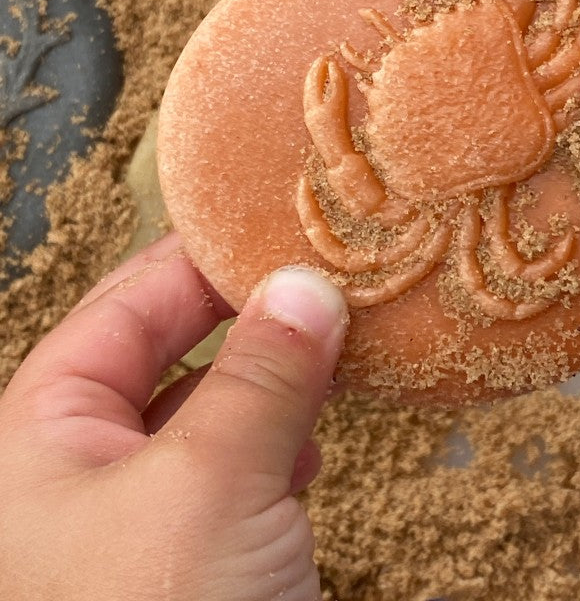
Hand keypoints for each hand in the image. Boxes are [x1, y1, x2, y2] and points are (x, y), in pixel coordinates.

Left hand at [0, 232, 347, 600]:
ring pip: (206, 414)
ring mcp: (131, 522)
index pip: (124, 308)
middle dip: (244, 319)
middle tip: (318, 280)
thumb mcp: (209, 485)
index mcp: (38, 438)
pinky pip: (231, 473)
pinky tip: (310, 448)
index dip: (201, 261)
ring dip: (271, 383)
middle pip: (166, 355)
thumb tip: (307, 285)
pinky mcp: (185, 563)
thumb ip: (260, 377)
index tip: (276, 227)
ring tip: (331, 354)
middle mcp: (76, 473)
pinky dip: (276, 446)